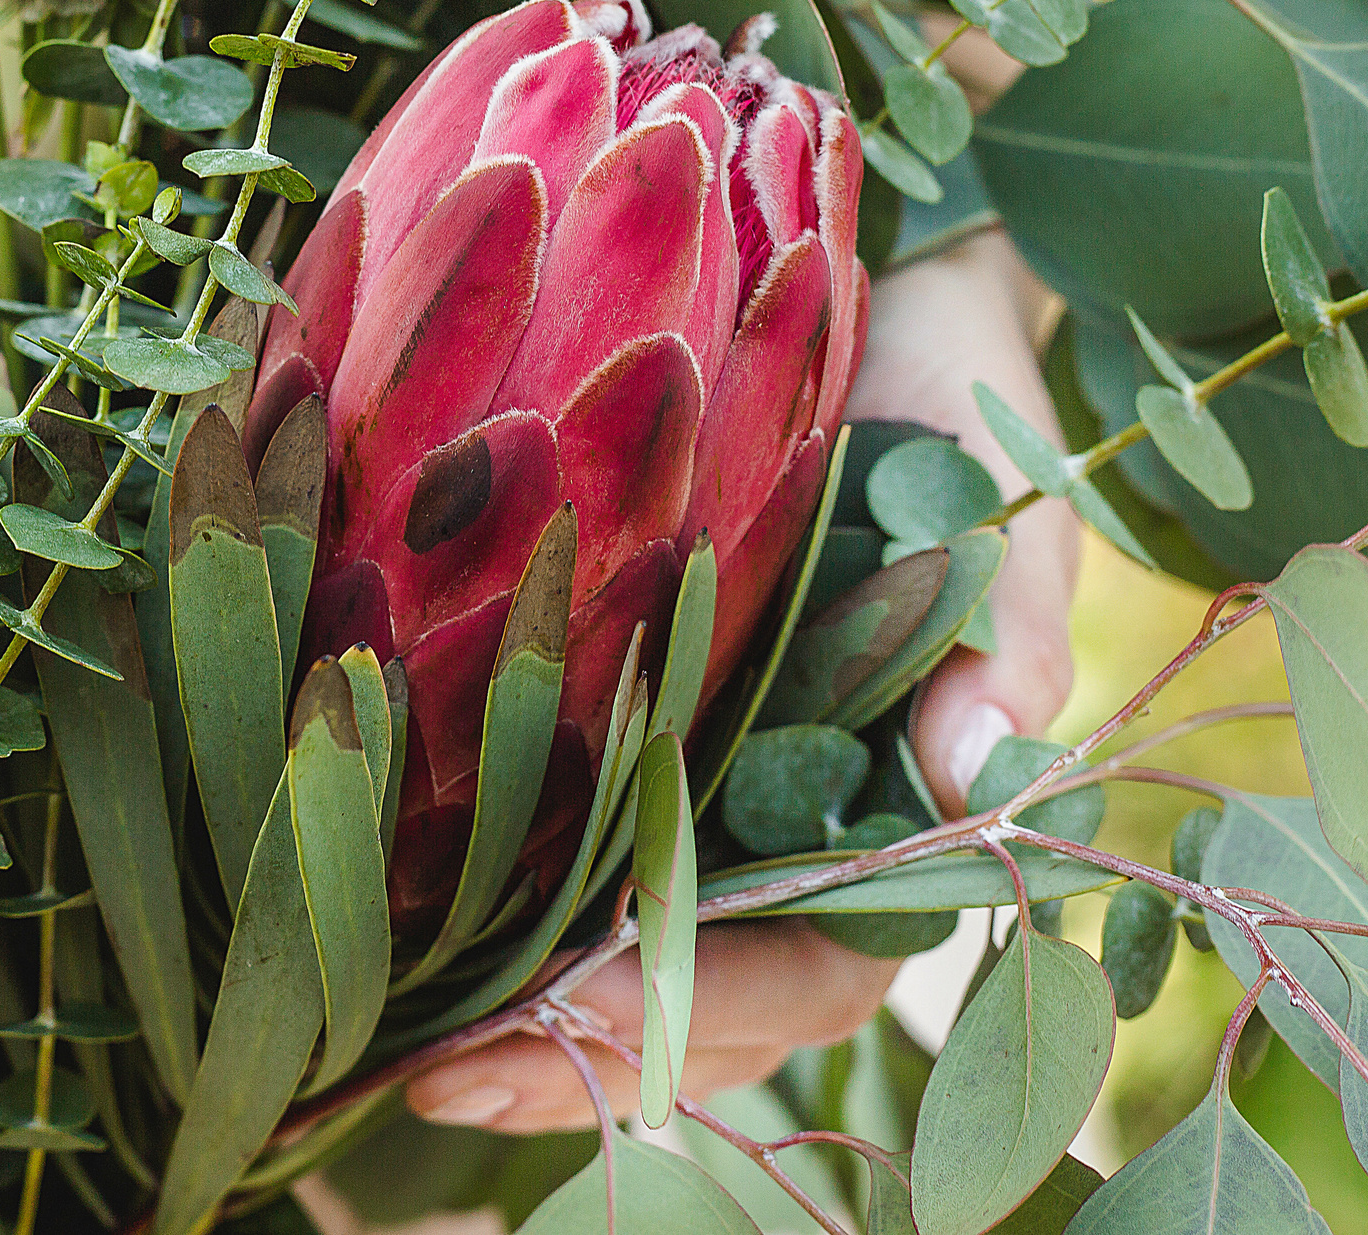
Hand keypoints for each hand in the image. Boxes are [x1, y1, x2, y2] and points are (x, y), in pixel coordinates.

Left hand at [405, 232, 1080, 1130]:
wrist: (864, 291)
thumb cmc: (944, 406)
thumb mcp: (988, 501)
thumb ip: (1003, 631)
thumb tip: (983, 770)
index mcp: (885, 809)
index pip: (810, 966)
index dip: (700, 1016)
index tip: (571, 1026)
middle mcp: (778, 825)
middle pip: (689, 1002)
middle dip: (570, 1054)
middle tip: (435, 1075)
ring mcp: (692, 781)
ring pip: (605, 947)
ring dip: (507, 1008)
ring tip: (383, 1039)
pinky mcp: (608, 719)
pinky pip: (542, 834)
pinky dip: (468, 885)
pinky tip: (364, 900)